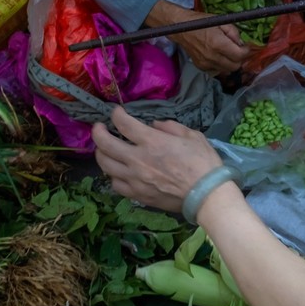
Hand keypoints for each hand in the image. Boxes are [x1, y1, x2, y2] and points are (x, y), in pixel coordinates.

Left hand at [94, 106, 226, 214]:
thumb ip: (170, 127)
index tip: (116, 111)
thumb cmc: (203, 162)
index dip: (116, 114)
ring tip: (104, 150)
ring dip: (101, 154)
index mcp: (152, 141)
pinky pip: (116, 184)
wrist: (207, 194)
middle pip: (105, 144)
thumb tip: (154, 125)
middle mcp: (138, 158)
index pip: (124, 123)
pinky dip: (113, 176)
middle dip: (98, 132)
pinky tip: (118, 172)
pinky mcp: (137, 194)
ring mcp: (135, 178)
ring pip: (105, 165)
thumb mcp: (192, 135)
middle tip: (99, 128)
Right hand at [171, 24, 254, 76]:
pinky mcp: (201, 67)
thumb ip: (234, 33)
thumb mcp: (222, 21)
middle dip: (239, 58)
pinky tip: (218, 56)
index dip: (246, 51)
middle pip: (235, 66)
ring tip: (227, 52)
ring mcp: (206, 64)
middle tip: (237, 50)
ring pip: (227, 70)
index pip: (240, 56)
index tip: (245, 46)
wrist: (181, 28)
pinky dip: (221, 65)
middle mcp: (212, 56)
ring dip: (231, 63)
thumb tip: (241, 44)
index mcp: (218, 43)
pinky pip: (218, 70)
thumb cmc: (202, 22)